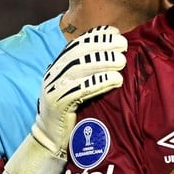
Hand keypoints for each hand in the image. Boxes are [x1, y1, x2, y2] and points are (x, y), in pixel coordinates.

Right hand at [2, 25, 127, 173]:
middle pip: (79, 52)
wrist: (50, 140)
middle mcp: (54, 73)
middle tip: (123, 45)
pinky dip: (99, 82)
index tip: (115, 32)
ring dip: (103, 61)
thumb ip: (91, 72)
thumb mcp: (79, 87)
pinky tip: (115, 80)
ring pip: (79, 67)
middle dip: (102, 45)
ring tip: (122, 61)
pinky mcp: (58, 104)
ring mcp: (54, 87)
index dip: (96, 36)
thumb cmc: (72, 112)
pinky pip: (80, 89)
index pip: (78, 44)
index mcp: (59, 66)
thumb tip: (117, 55)